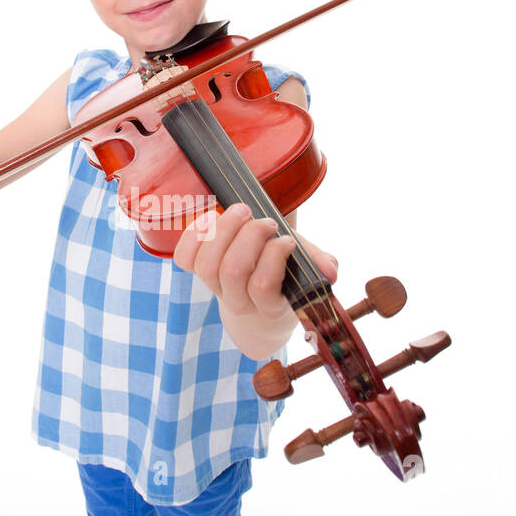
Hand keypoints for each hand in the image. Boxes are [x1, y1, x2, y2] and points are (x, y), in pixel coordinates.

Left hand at [172, 202, 337, 320]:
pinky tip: (214, 219)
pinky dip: (197, 233)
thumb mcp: (305, 267)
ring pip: (208, 263)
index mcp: (269, 304)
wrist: (256, 294)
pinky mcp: (196, 272)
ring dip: (226, 229)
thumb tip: (331, 272)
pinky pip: (185, 258)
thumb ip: (318, 264)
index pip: (263, 286)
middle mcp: (239, 301)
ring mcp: (215, 288)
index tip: (286, 240)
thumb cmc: (284, 272)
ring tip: (244, 211)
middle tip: (266, 221)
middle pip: (233, 270)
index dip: (273, 258)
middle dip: (250, 236)